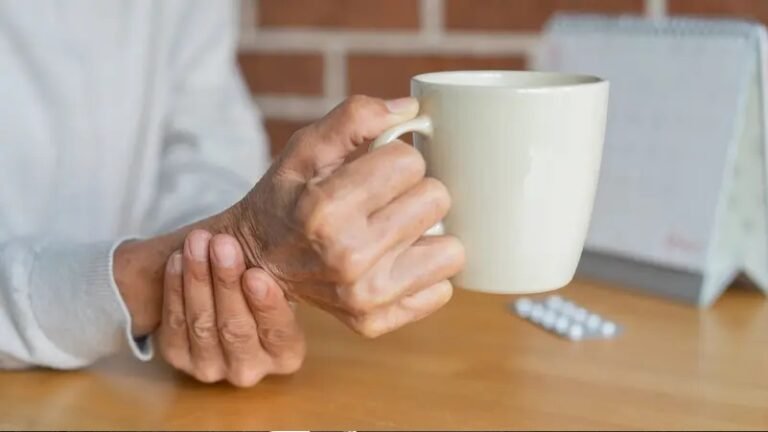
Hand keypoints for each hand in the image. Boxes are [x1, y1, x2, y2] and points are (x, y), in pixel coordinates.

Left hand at [157, 230, 304, 386]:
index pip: (278, 333)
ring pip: (202, 325)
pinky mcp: (178, 358)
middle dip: (227, 282)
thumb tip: (318, 233)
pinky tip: (178, 260)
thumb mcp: (282, 277)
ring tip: (197, 242)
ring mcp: (211, 368)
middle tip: (222, 244)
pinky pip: (174, 324)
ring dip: (198, 279)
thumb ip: (289, 269)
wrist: (223, 292)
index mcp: (286, 354)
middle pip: (236, 329)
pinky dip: (175, 289)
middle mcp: (250, 369)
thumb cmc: (261, 280)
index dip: (266, 305)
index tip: (256, 274)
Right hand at [223, 95, 465, 336]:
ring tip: (395, 230)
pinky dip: (423, 272)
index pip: (411, 161)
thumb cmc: (286, 198)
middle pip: (437, 200)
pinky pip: (442, 289)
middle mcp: (347, 257)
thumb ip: (356, 117)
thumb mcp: (306, 148)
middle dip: (415, 191)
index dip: (396, 158)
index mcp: (325, 209)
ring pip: (452, 250)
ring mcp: (364, 297)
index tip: (376, 170)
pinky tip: (394, 261)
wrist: (258, 260)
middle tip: (386, 200)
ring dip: (428, 234)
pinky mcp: (376, 321)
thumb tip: (412, 108)